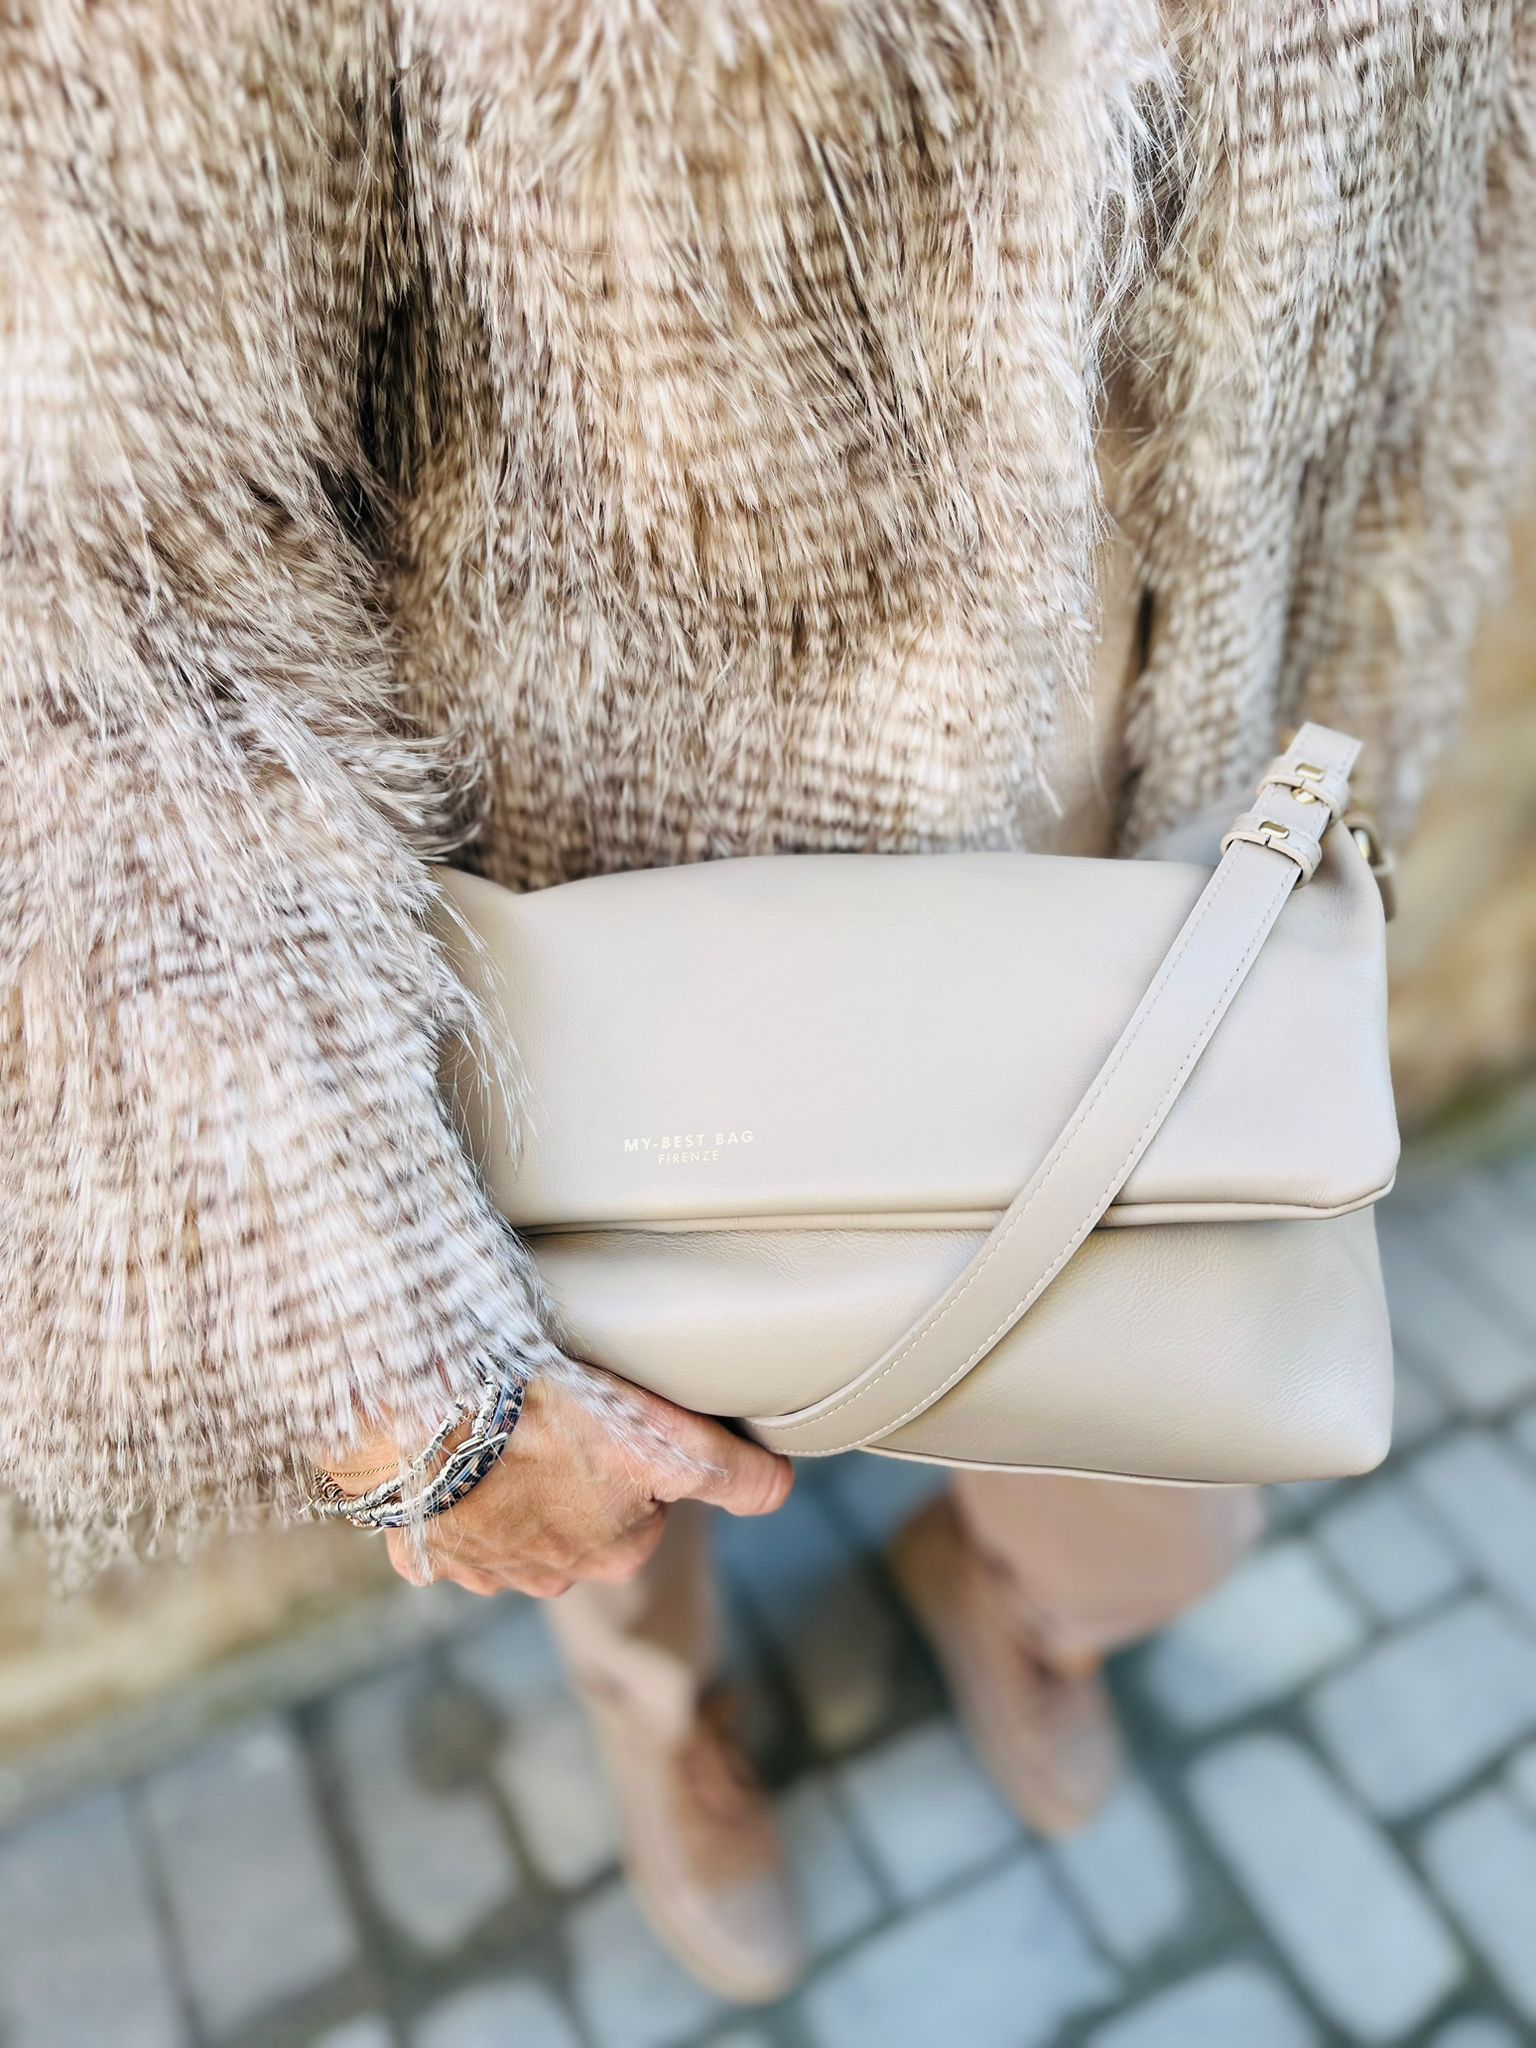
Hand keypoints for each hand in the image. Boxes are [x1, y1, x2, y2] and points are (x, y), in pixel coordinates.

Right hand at [322, 1366, 793, 1597]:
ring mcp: (488, 1569)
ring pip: (517, 1522)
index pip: (647, 1500)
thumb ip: (731, 1473)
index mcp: (620, 1553)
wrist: (428, 1419)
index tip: (612, 1417)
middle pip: (583, 1515)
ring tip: (504, 1427)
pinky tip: (456, 1459)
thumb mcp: (664, 1440)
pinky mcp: (428, 1555)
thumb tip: (783, 1491)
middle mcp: (558, 1578)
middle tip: (558, 1413)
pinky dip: (457, 1497)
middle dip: (576, 1474)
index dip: (635, 1453)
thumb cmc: (552, 1417)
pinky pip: (453, 1525)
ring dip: (514, 1486)